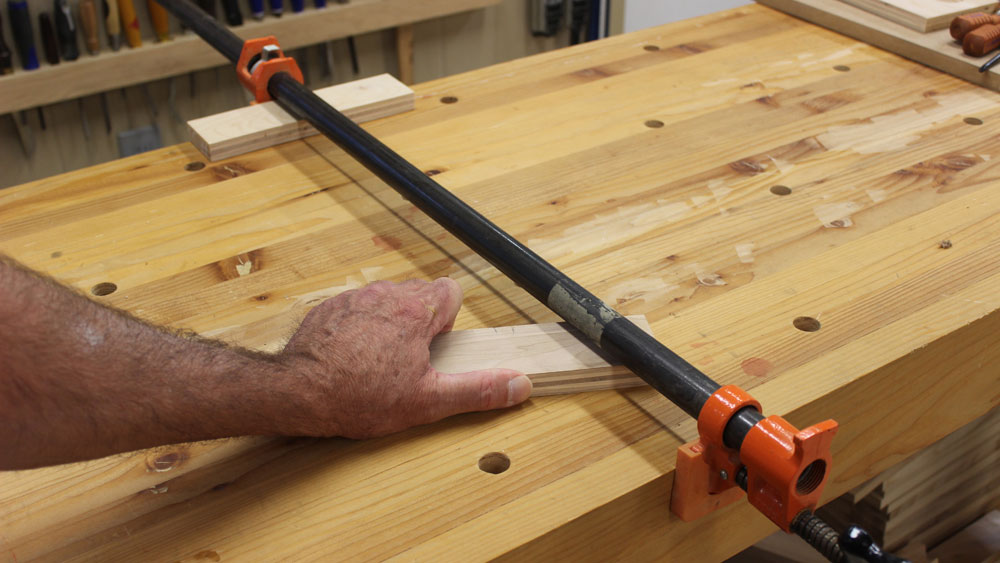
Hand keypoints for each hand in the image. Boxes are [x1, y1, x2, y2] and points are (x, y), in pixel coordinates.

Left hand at [276, 278, 532, 438]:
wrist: (298, 393)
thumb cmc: (360, 396)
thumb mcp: (429, 401)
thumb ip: (478, 390)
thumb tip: (518, 384)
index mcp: (417, 311)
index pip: (451, 291)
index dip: (449, 320)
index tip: (437, 346)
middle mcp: (387, 294)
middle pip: (420, 294)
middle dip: (421, 322)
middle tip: (410, 359)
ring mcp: (355, 298)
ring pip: (387, 300)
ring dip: (391, 323)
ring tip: (379, 361)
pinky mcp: (329, 308)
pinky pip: (357, 309)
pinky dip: (361, 327)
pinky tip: (352, 358)